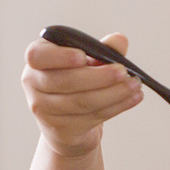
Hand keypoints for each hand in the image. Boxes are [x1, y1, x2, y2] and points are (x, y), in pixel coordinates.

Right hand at [21, 32, 142, 156]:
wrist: (69, 121)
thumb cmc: (77, 81)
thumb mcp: (88, 61)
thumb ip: (101, 49)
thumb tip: (119, 40)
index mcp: (37, 60)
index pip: (37, 55)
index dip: (60, 57)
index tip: (83, 57)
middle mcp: (34, 84)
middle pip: (66, 81)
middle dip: (100, 76)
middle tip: (124, 72)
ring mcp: (44, 109)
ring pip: (82, 101)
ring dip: (114, 93)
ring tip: (135, 85)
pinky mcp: (61, 129)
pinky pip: (92, 116)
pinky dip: (117, 106)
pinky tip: (133, 98)